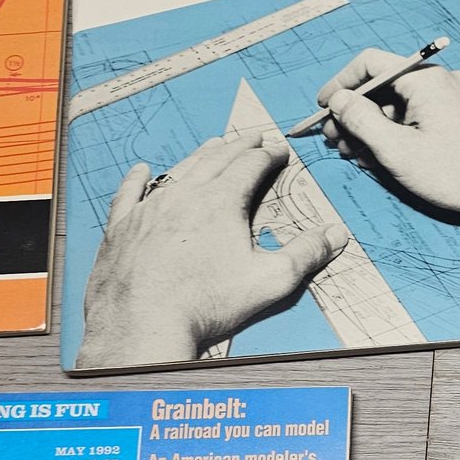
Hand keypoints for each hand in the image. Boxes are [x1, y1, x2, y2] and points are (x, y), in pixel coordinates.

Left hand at [77, 130, 347, 368]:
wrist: (143, 322)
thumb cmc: (208, 303)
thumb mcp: (270, 281)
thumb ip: (306, 254)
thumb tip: (336, 234)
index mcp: (221, 202)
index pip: (250, 166)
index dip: (268, 155)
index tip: (279, 149)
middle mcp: (184, 195)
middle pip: (215, 160)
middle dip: (238, 146)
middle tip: (252, 137)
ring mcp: (149, 209)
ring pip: (177, 171)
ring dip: (198, 156)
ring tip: (212, 145)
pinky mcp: (122, 228)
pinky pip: (129, 194)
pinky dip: (136, 179)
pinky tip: (141, 170)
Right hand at [319, 49, 459, 250]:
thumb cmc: (457, 175)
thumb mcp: (396, 150)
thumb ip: (360, 120)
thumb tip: (339, 100)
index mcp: (427, 78)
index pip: (371, 63)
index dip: (341, 85)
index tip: (323, 109)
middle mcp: (447, 79)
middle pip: (388, 86)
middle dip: (358, 114)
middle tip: (336, 141)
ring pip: (406, 104)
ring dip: (379, 126)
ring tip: (358, 155)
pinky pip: (427, 115)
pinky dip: (404, 131)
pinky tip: (389, 156)